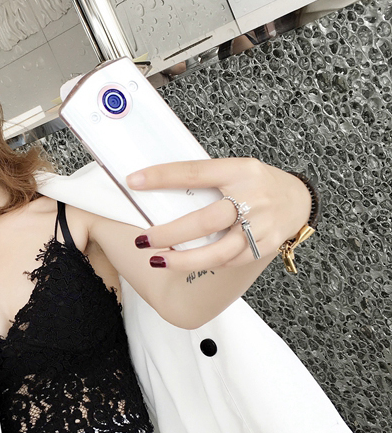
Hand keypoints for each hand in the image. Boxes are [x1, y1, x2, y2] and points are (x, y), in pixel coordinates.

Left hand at [127, 158, 311, 269]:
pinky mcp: (266, 245)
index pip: (195, 172)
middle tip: (143, 240)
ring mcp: (261, 226)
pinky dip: (206, 263)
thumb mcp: (234, 169)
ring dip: (184, 260)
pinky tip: (187, 263)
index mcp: (240, 171)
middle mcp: (253, 198)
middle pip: (206, 221)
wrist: (299, 199)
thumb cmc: (256, 183)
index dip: (162, 176)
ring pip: (218, 251)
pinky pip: (230, 261)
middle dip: (170, 233)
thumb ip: (204, 178)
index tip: (133, 181)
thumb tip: (155, 184)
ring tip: (157, 260)